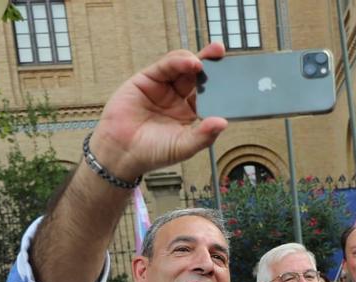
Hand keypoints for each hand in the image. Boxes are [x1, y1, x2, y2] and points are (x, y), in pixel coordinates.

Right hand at [88, 41, 228, 185]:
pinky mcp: (147, 78)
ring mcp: (163, 86)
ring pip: (183, 67)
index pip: (210, 94)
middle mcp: (178, 97)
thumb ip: (203, 135)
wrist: (121, 152)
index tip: (234, 77)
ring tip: (202, 62)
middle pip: (198, 76)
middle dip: (211, 64)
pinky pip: (165, 66)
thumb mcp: (183, 147)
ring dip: (195, 60)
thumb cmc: (152, 152)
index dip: (221, 84)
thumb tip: (224, 122)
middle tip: (221, 54)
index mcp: (191, 113)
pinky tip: (190, 63)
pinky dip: (178, 61)